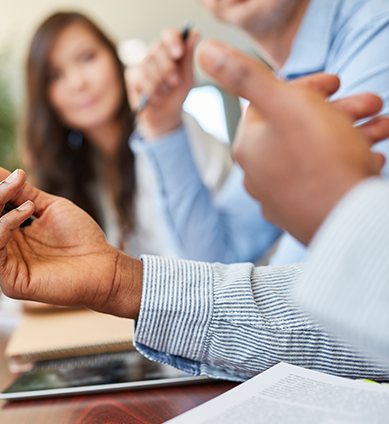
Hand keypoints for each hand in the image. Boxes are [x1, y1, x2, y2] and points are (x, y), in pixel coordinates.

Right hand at [0, 147, 142, 318]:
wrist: (104, 266)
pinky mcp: (9, 281)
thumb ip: (20, 191)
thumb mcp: (47, 205)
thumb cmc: (81, 238)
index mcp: (8, 233)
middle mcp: (1, 249)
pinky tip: (28, 209)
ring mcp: (2, 266)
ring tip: (18, 179)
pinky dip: (7, 223)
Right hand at [125, 27, 198, 138]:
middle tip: (174, 82)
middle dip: (167, 67)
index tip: (178, 54)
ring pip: (148, 65)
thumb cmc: (176, 93)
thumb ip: (188, 56)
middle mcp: (154, 53)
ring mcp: (141, 63)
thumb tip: (195, 33)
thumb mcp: (188, 76)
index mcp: (170, 49)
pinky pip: (140, 78)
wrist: (165, 115)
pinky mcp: (131, 75)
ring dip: (160, 82)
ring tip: (165, 92)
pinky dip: (150, 90)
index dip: (172, 40)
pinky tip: (155, 97)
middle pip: (156, 48)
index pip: (168, 34)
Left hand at [197, 40, 388, 243]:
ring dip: (353, 133)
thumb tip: (205, 51)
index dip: (306, 87)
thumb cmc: (320, 160)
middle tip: (372, 103)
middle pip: (297, 128)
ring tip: (384, 126)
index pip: (271, 104)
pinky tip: (373, 159)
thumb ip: (248, 76)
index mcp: (249, 146)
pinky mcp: (303, 214)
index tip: (336, 82)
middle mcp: (258, 174)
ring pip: (317, 153)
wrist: (346, 219)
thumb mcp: (287, 104)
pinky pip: (326, 180)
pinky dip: (351, 163)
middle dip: (339, 110)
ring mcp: (280, 197)